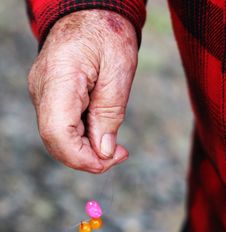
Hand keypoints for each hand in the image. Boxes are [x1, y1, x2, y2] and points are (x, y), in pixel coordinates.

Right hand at [28, 10, 137, 172]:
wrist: (90, 14)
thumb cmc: (108, 35)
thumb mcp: (119, 71)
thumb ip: (109, 114)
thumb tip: (103, 152)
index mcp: (59, 79)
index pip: (57, 132)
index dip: (81, 157)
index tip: (110, 160)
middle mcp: (43, 90)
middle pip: (55, 141)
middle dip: (87, 158)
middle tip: (119, 154)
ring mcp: (44, 94)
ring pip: (59, 137)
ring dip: (86, 149)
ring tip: (115, 147)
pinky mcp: (51, 97)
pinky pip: (62, 126)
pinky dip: (83, 137)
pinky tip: (102, 133)